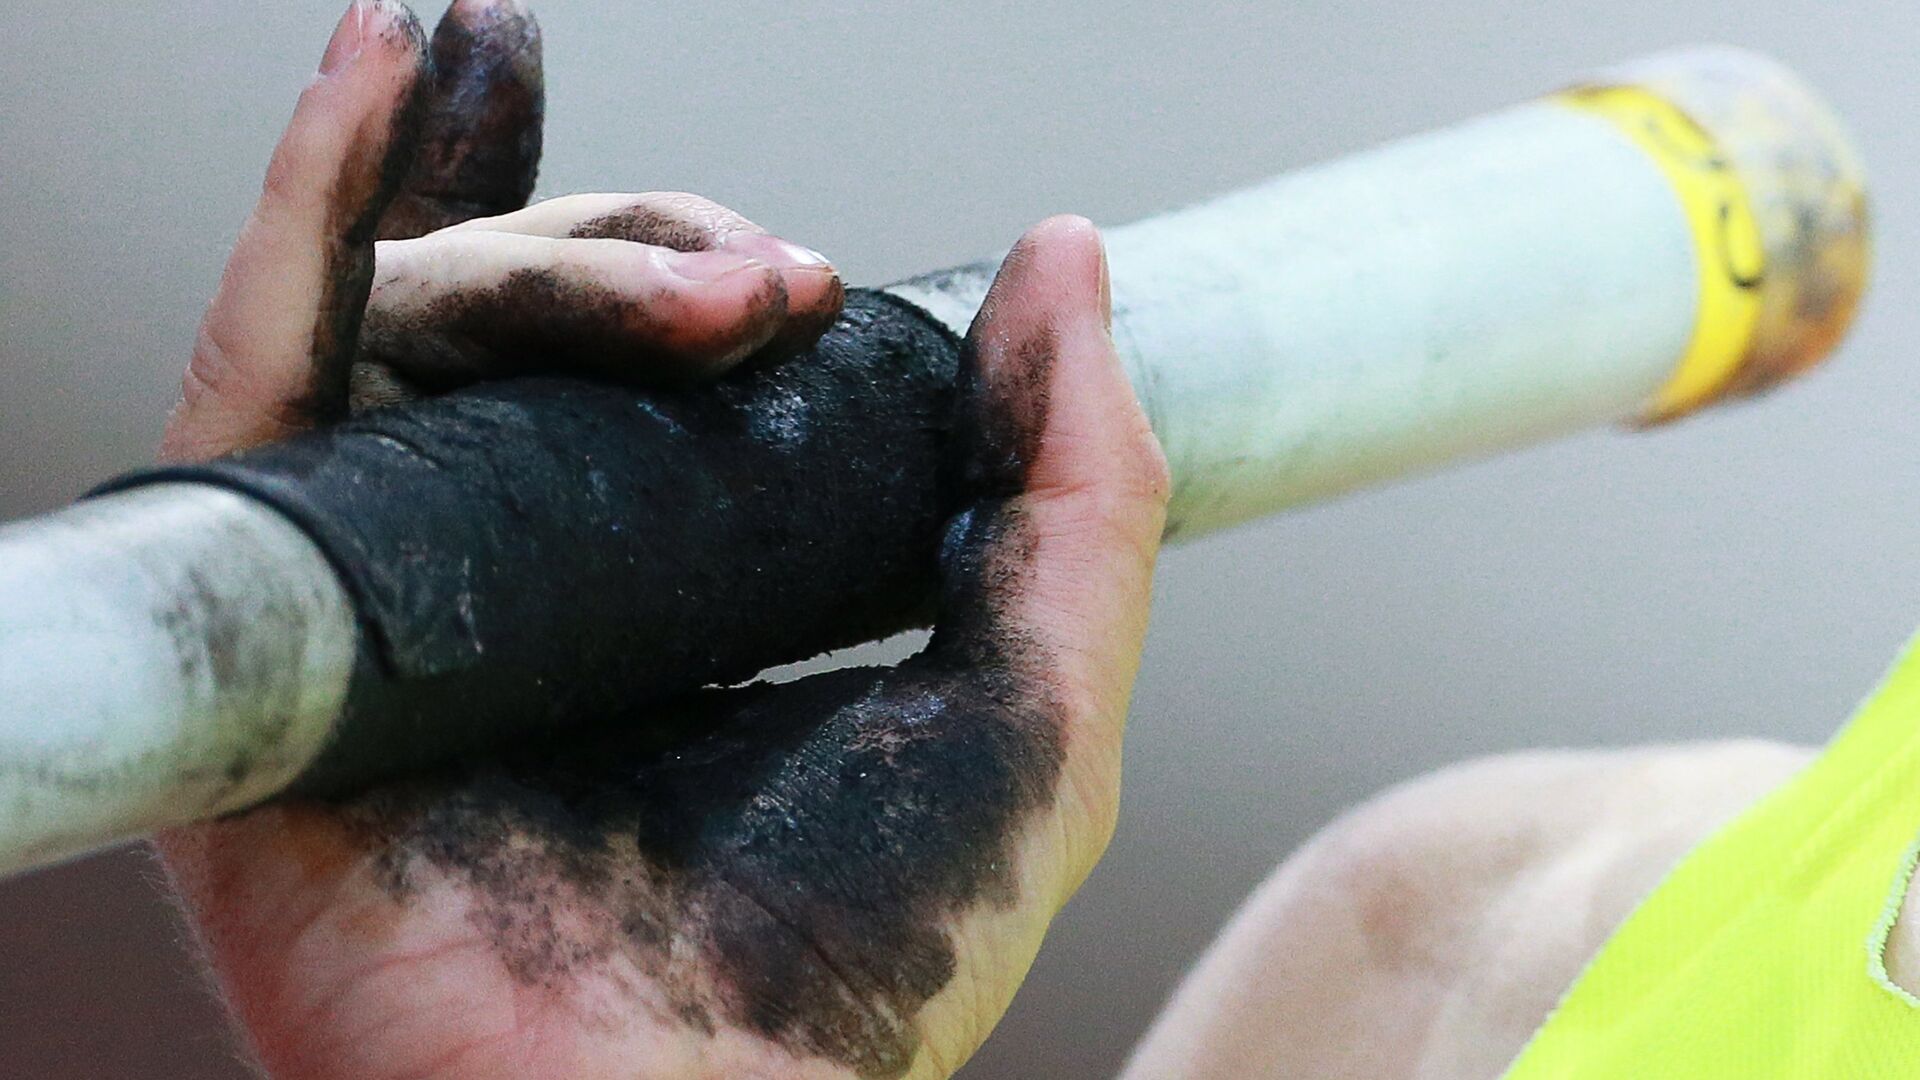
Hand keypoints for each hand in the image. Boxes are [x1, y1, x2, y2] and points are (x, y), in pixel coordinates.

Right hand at [156, 3, 1168, 1078]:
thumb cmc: (852, 966)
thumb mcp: (1031, 703)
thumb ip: (1076, 492)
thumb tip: (1061, 260)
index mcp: (666, 586)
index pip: (653, 368)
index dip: (693, 268)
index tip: (792, 269)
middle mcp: (516, 571)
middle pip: (541, 326)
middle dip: (648, 259)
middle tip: (764, 294)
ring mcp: (387, 588)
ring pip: (423, 328)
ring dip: (534, 236)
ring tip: (679, 277)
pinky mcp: (277, 617)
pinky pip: (264, 378)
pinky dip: (313, 212)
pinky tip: (380, 71)